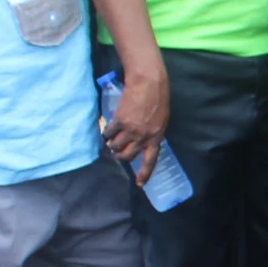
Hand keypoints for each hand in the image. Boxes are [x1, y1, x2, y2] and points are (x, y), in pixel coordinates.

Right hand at [101, 64, 169, 181]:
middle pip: (127, 155)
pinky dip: (106, 133)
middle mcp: (143, 137)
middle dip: (120, 156)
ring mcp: (131, 130)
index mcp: (157, 137)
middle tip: (116, 152)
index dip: (144, 173)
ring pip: (115, 146)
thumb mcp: (161, 119)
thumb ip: (153, 132)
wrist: (148, 82)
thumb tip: (143, 141)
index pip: (151, 160)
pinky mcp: (119, 121)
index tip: (139, 184)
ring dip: (111, 144)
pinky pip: (109, 133)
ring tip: (111, 139)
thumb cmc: (158, 98)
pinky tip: (107, 130)